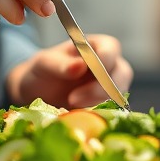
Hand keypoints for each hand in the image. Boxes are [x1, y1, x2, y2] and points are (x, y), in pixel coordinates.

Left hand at [6, 35, 133, 109]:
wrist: (37, 92)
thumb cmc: (43, 70)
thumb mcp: (45, 63)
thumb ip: (61, 64)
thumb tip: (80, 66)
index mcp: (96, 45)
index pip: (111, 48)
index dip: (105, 60)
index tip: (88, 72)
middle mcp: (108, 65)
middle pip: (121, 74)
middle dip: (101, 88)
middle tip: (73, 99)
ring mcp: (110, 86)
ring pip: (118, 95)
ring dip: (97, 103)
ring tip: (70, 107)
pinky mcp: (106, 105)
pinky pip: (111, 110)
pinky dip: (97, 114)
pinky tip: (77, 114)